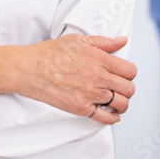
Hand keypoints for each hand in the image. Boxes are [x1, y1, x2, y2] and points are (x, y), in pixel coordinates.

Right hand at [16, 35, 135, 124]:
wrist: (29, 68)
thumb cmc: (49, 53)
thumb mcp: (78, 40)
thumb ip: (103, 42)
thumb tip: (121, 41)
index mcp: (99, 59)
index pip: (130, 70)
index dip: (130, 73)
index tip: (125, 74)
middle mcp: (98, 77)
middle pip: (129, 88)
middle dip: (127, 88)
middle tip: (121, 87)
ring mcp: (90, 94)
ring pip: (121, 104)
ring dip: (122, 103)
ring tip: (116, 100)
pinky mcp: (80, 108)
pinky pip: (105, 118)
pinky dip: (113, 118)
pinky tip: (111, 114)